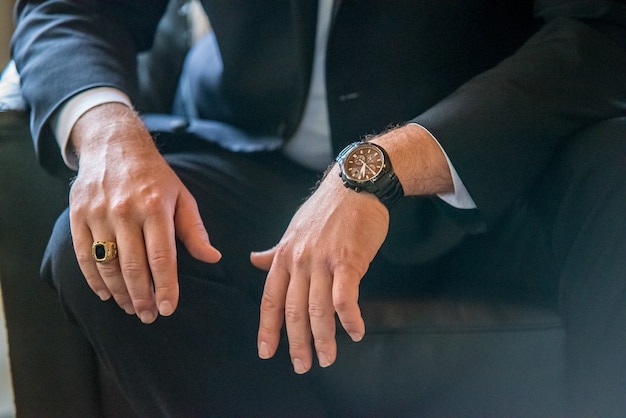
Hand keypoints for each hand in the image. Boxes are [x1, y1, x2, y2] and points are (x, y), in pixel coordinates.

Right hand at [69, 103, 220, 322]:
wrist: (115, 145)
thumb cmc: (155, 177)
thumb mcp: (182, 197)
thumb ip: (195, 230)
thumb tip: (213, 258)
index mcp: (156, 208)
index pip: (162, 258)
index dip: (166, 287)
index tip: (169, 309)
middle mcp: (126, 211)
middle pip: (133, 267)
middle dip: (142, 298)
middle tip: (149, 317)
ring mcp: (99, 213)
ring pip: (107, 265)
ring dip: (119, 293)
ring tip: (130, 309)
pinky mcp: (78, 215)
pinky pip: (84, 255)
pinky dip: (94, 280)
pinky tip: (106, 294)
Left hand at [251, 166, 388, 373]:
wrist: (354, 185)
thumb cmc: (325, 210)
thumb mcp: (293, 230)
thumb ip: (275, 251)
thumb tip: (254, 260)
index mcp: (285, 256)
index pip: (270, 299)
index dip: (268, 328)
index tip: (267, 353)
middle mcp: (299, 262)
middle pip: (293, 311)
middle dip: (296, 343)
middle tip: (301, 366)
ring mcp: (323, 261)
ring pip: (318, 310)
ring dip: (323, 339)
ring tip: (327, 359)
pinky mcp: (349, 260)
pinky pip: (346, 298)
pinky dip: (349, 320)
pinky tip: (355, 333)